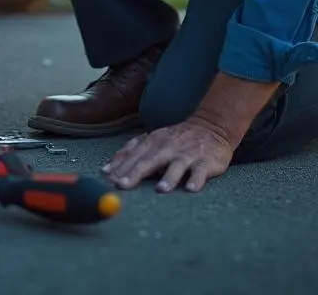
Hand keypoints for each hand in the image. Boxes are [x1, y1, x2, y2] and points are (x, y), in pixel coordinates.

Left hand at [102, 117, 234, 193]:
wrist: (211, 126)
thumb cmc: (176, 139)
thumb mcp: (153, 140)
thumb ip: (132, 152)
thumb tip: (107, 170)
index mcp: (154, 141)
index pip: (133, 154)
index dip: (120, 166)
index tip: (107, 178)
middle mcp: (168, 147)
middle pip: (150, 160)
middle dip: (135, 173)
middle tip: (122, 185)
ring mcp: (187, 154)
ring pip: (177, 166)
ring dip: (169, 177)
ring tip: (161, 190)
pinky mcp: (205, 162)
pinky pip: (200, 172)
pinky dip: (196, 180)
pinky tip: (191, 188)